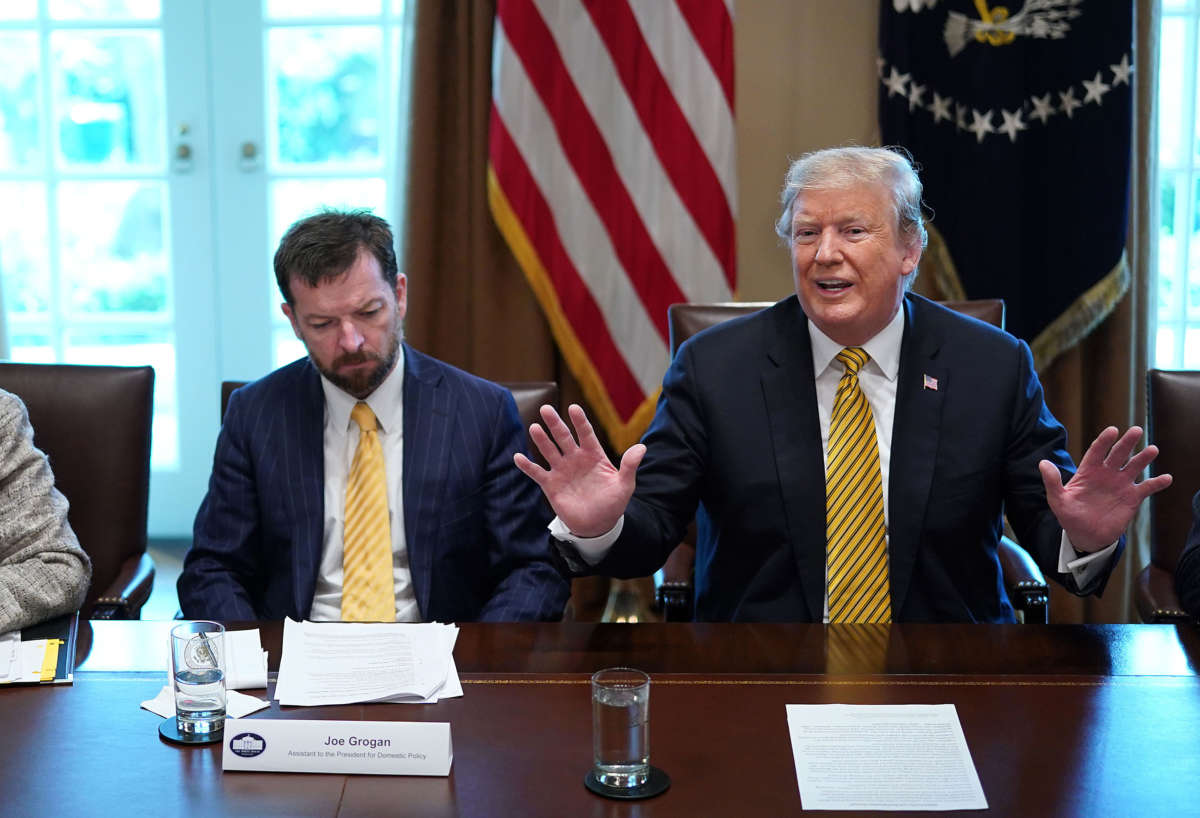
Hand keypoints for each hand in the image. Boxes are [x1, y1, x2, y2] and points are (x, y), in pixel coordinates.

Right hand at [513, 404, 644, 536]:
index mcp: (593, 455)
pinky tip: (518, 457)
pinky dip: (527, 466)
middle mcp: (575, 459)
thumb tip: (642, 448)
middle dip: (555, 424)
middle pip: (563, 437)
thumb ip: (630, 466)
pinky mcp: (551, 485)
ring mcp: (562, 470)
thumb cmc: (613, 503)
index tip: (573, 408)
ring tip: (534, 427)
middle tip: (545, 409)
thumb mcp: (624, 485)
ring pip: (549, 451)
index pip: (585, 434)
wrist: (597, 524)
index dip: (579, 422)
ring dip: (541, 440)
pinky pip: (537, 473)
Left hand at [1038, 425, 1171, 552]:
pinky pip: (1146, 488)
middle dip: (1126, 443)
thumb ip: (1052, 482)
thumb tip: (1042, 463)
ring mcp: (1120, 484)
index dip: (1104, 441)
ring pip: (1134, 467)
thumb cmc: (1069, 515)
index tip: (1112, 431)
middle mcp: (1106, 474)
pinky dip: (1156, 483)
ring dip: (1143, 458)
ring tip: (1152, 450)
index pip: (1097, 451)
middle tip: (1136, 430)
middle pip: (1118, 454)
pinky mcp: (1132, 498)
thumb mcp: (1057, 500)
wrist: (1086, 535)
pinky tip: (1166, 478)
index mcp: (1088, 471)